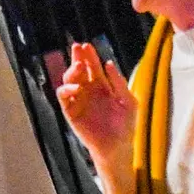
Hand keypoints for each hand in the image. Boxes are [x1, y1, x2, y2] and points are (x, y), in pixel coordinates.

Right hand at [56, 43, 136, 172]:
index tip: (86, 45)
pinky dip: (66, 90)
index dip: (89, 56)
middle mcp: (88, 91)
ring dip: (72, 71)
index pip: (93, 67)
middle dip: (77, 58)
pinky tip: (75, 87)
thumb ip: (119, 83)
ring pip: (69, 80)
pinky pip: (63, 97)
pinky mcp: (71, 112)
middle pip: (79, 69)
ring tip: (79, 67)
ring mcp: (78, 100)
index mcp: (102, 86)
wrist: (118, 147)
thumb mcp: (129, 102)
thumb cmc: (125, 126)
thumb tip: (108, 63)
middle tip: (78, 48)